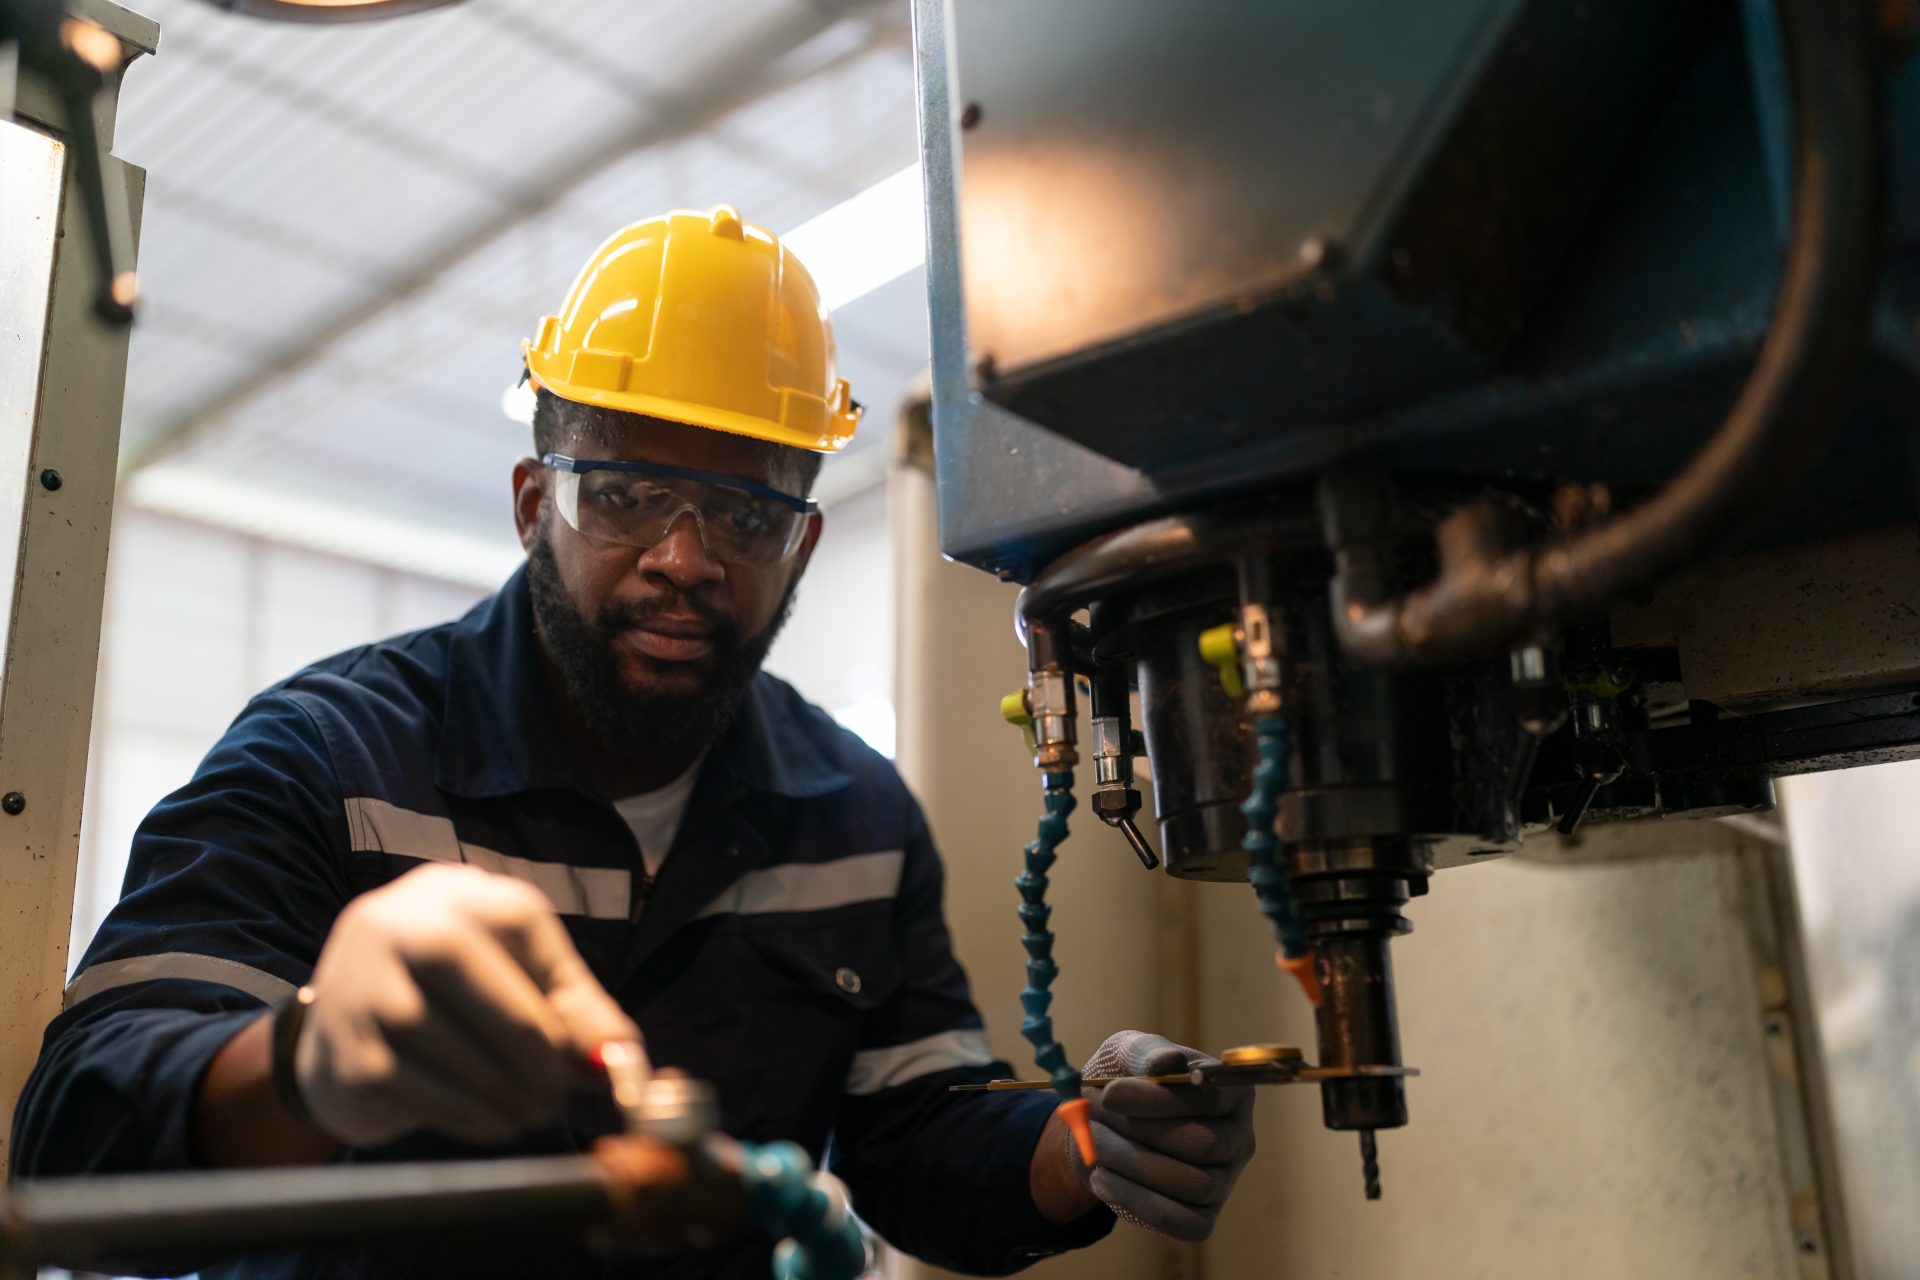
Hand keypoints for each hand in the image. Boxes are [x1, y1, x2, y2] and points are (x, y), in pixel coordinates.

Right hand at [295, 864, 637, 1146]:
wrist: (348, 1038)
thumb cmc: (457, 1002)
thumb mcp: (519, 983)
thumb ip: (575, 1008)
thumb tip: (620, 1054)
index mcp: (451, 894)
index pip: (514, 917)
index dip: (559, 985)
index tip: (590, 1045)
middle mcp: (393, 924)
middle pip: (461, 959)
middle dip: (526, 1038)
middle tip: (561, 1091)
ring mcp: (358, 985)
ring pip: (434, 1032)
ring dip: (499, 1087)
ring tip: (532, 1112)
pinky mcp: (344, 1052)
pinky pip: (410, 1085)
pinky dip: (463, 1111)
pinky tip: (489, 1120)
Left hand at [1070, 1030, 1255, 1241]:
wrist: (1105, 1125)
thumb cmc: (1127, 1080)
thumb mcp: (1130, 1053)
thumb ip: (1148, 1053)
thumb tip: (1167, 1063)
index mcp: (1232, 1093)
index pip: (1209, 1099)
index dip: (1158, 1099)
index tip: (1110, 1093)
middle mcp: (1239, 1139)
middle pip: (1206, 1145)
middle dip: (1142, 1132)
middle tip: (1094, 1119)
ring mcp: (1224, 1183)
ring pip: (1194, 1184)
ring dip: (1133, 1164)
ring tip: (1093, 1145)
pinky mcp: (1203, 1217)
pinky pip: (1182, 1222)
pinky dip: (1136, 1201)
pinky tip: (1101, 1178)